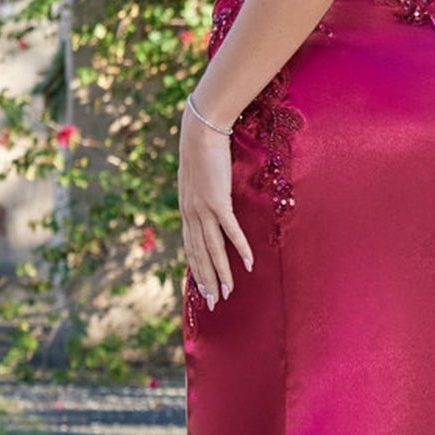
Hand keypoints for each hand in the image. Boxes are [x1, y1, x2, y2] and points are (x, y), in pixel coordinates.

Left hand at [178, 105, 253, 305]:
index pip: (191, 248)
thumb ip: (202, 193)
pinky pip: (230, 231)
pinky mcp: (217, 201)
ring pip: (212, 249)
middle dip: (207, 281)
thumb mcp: (197, 177)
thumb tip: (211, 200)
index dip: (198, 270)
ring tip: (227, 294)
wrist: (200, 130)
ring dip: (221, 274)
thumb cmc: (202, 150)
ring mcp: (203, 209)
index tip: (203, 289)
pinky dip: (239, 248)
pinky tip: (247, 264)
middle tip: (214, 304)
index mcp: (186, 210)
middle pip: (200, 255)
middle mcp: (191, 214)